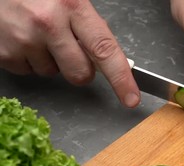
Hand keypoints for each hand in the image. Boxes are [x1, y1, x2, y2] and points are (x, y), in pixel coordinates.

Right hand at [0, 0, 139, 107]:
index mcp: (72, 7)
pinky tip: (22, 38)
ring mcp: (24, 40)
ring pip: (52, 74)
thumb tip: (106, 56)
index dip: (121, 78)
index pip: (105, 50)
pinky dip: (28, 60)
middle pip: (80, 74)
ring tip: (37, 34)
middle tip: (68, 48)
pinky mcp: (4, 53)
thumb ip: (89, 26)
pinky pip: (28, 72)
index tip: (131, 98)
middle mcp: (48, 24)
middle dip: (79, 69)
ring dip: (50, 61)